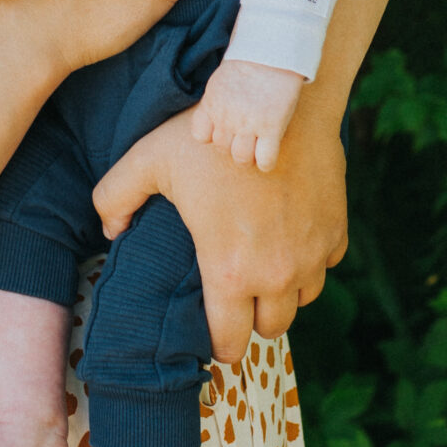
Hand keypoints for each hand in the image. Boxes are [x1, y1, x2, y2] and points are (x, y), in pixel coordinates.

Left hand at [93, 98, 346, 351]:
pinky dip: (311, 258)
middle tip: (237, 293)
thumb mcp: (150, 158)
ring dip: (284, 289)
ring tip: (263, 262)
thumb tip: (109, 230)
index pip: (230, 342)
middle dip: (253, 317)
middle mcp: (278, 274)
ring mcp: (313, 255)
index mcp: (230, 271)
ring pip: (302, 298)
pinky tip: (290, 234)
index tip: (213, 332)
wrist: (279, 102)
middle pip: (271, 328)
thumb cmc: (211, 133)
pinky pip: (327, 264)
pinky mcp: (336, 231)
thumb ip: (116, 196)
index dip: (218, 343)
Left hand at [191, 58, 302, 171]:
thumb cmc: (250, 62)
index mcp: (211, 103)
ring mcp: (248, 124)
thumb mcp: (221, 80)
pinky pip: (264, 160)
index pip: (201, 136)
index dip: (214, 135)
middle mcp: (226, 117)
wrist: (272, 50)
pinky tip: (269, 150)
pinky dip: (266, 162)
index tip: (226, 129)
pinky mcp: (271, 128)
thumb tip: (218, 122)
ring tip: (258, 144)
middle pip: (222, 148)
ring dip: (249, 155)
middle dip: (233, 144)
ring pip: (241, 158)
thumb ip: (217, 102)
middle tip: (247, 134)